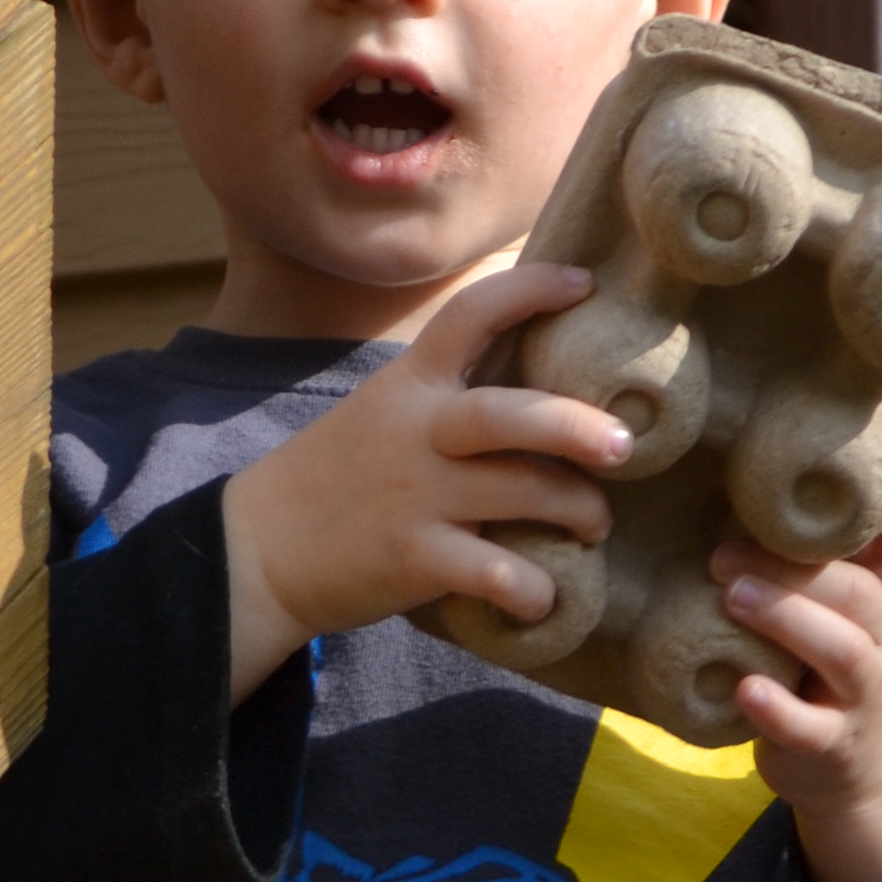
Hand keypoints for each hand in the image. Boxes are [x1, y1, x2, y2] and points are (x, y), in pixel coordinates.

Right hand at [221, 261, 632, 696]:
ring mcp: (415, 496)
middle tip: (624, 446)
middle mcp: (417, 433)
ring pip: (522, 492)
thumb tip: (534, 386)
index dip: (531, 290)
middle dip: (577, 426)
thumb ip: (447, 397)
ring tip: (593, 524)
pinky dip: (534, 590)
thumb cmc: (338, 480)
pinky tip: (544, 599)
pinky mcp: (413, 559)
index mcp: (409, 386)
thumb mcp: (382, 415)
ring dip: (577, 510)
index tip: (583, 282)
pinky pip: (496, 572)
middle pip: (511, 413)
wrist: (256, 550)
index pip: (471, 314)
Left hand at [712, 441, 881, 881]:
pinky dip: (776, 709)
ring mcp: (862, 694)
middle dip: (796, 570)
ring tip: (731, 597)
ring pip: (840, 652)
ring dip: (785, 620)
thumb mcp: (839, 601)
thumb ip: (816, 546)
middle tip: (723, 552)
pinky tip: (743, 690)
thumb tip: (757, 461)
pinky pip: (809, 727)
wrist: (857, 766)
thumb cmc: (830, 659)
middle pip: (860, 594)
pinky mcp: (830, 744)